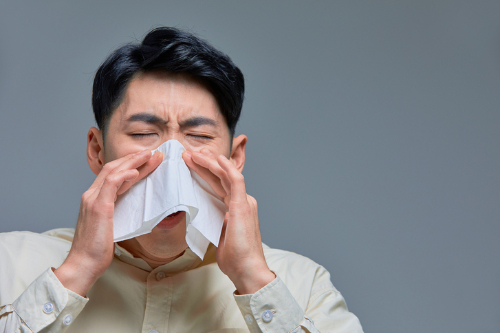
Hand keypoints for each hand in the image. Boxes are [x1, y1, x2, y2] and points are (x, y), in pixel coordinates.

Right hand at [54, 149, 162, 295]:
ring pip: (113, 172)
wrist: (83, 264)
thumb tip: (132, 209)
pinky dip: (124, 175)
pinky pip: (111, 184)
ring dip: (133, 162)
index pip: (112, 174)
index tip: (147, 161)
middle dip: (133, 159)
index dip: (129, 165)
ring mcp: (93, 199)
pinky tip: (137, 172)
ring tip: (150, 156)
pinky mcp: (98, 207)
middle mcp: (91, 195)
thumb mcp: (109, 226)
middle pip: (113, 168)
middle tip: (152, 153)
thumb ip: (116, 213)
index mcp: (94, 198)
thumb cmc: (97, 250)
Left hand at [183, 149, 274, 293]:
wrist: (247, 269)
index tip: (191, 164)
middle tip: (188, 154)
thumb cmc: (235, 258)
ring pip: (226, 175)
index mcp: (236, 208)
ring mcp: (244, 202)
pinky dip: (227, 168)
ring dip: (209, 163)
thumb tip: (206, 217)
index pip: (219, 184)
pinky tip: (217, 159)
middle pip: (221, 177)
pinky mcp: (242, 205)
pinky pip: (236, 180)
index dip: (205, 172)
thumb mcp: (220, 235)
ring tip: (194, 154)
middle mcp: (242, 201)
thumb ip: (216, 223)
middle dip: (204, 164)